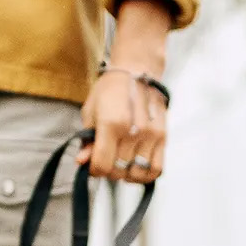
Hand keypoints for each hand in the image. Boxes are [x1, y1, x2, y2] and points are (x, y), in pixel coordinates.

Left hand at [77, 0, 174, 184]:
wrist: (137, 71)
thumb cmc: (110, 90)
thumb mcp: (91, 111)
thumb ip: (87, 139)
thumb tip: (82, 161)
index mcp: (111, 124)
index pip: (102, 165)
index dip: (94, 170)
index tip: (92, 164)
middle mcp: (133, 132)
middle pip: (118, 171)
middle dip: (108, 171)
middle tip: (106, 160)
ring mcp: (150, 136)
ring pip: (137, 173)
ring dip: (126, 174)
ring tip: (121, 164)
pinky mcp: (163, 137)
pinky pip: (157, 169)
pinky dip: (145, 174)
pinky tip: (136, 167)